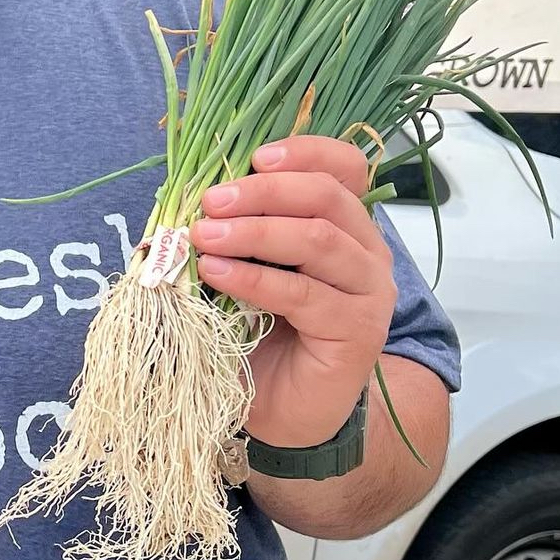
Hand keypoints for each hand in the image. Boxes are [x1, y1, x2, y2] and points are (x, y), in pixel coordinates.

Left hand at [189, 136, 396, 448]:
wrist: (283, 407)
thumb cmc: (260, 326)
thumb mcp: (245, 262)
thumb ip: (234, 224)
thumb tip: (191, 191)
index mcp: (345, 221)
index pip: (344, 166)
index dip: (304, 152)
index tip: (255, 157)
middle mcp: (367, 250)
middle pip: (325, 197)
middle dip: (263, 191)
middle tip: (211, 201)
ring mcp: (368, 291)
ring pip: (318, 240)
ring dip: (254, 232)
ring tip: (203, 236)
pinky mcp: (357, 331)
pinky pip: (303, 293)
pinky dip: (254, 278)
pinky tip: (216, 272)